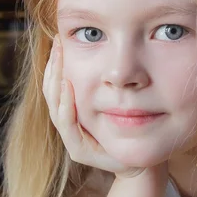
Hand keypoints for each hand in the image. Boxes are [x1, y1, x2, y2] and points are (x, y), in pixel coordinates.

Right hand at [43, 36, 160, 178]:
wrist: (145, 158)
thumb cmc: (134, 124)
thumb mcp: (118, 96)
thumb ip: (105, 76)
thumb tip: (100, 43)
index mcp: (74, 109)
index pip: (56, 82)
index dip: (55, 61)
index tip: (59, 38)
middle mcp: (71, 124)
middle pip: (51, 93)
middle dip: (53, 67)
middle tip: (58, 44)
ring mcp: (73, 139)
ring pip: (55, 108)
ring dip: (57, 82)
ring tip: (60, 61)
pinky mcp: (80, 152)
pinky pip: (69, 127)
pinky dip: (67, 106)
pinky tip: (69, 87)